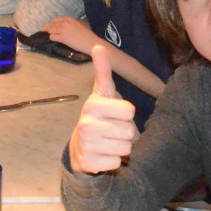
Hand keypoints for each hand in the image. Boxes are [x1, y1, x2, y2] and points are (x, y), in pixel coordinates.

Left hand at [45, 15, 100, 54]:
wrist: (91, 43)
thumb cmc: (87, 36)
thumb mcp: (78, 25)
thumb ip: (69, 25)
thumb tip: (60, 28)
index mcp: (69, 19)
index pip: (55, 20)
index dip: (53, 25)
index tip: (52, 29)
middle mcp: (65, 23)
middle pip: (51, 25)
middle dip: (50, 30)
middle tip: (50, 34)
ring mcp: (64, 30)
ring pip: (50, 31)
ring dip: (51, 35)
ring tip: (55, 38)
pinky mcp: (63, 38)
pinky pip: (52, 37)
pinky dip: (52, 39)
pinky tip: (56, 41)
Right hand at [68, 44, 136, 173]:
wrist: (80, 146)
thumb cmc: (98, 117)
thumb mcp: (102, 94)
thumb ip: (103, 71)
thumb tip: (98, 46)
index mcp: (92, 105)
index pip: (130, 110)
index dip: (126, 115)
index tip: (113, 115)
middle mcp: (86, 124)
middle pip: (129, 131)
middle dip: (124, 133)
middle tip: (111, 131)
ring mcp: (86, 145)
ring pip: (125, 149)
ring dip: (119, 148)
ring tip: (107, 142)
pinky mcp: (88, 164)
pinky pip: (116, 164)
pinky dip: (112, 162)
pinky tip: (102, 155)